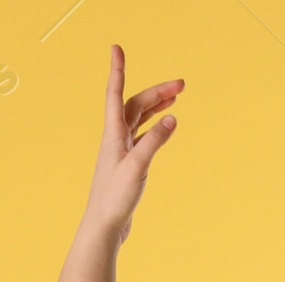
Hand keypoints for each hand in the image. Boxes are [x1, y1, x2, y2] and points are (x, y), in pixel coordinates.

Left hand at [84, 44, 182, 242]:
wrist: (103, 229)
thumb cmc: (114, 200)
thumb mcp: (137, 167)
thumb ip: (155, 142)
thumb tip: (172, 119)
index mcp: (113, 135)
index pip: (116, 94)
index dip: (117, 70)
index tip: (116, 48)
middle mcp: (115, 141)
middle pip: (135, 105)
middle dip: (157, 92)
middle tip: (181, 85)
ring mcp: (121, 154)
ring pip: (139, 121)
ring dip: (155, 106)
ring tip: (175, 97)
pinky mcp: (127, 167)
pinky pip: (142, 138)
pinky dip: (154, 128)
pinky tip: (165, 128)